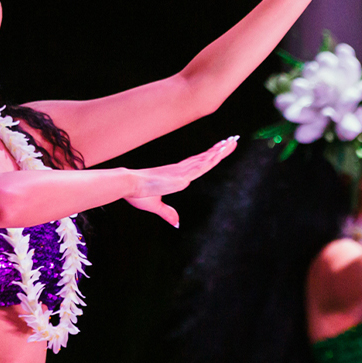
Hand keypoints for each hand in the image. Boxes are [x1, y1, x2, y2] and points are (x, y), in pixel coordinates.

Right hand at [125, 136, 239, 227]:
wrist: (128, 185)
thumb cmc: (137, 193)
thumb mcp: (155, 206)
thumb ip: (167, 213)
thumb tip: (176, 223)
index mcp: (176, 174)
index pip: (198, 163)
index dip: (210, 155)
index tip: (220, 147)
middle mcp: (181, 170)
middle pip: (205, 158)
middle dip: (220, 149)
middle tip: (233, 139)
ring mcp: (182, 171)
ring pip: (206, 160)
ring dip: (220, 151)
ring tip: (232, 141)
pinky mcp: (180, 175)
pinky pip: (199, 167)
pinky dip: (211, 159)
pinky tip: (220, 152)